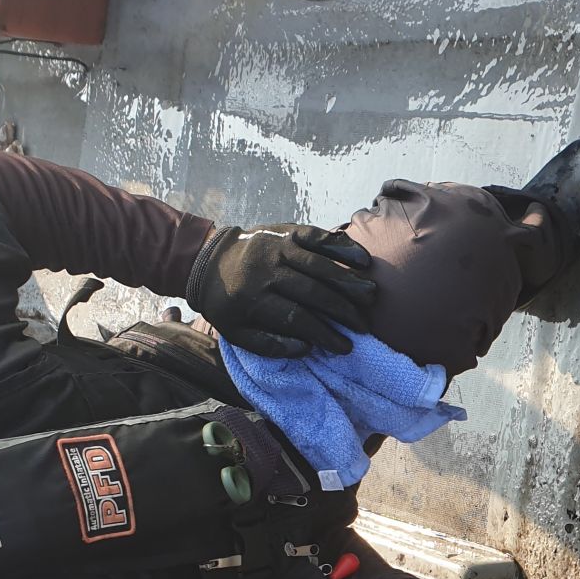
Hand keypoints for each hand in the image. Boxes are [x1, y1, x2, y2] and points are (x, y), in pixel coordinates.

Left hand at [187, 223, 376, 357]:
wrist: (208, 260)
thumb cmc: (229, 304)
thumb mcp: (237, 332)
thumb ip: (269, 346)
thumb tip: (306, 347)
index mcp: (252, 299)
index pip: (296, 318)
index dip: (324, 334)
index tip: (345, 347)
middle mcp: (267, 270)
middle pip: (312, 291)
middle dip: (342, 310)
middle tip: (365, 325)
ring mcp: (278, 247)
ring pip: (319, 264)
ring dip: (348, 280)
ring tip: (372, 295)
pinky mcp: (286, 231)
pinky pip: (318, 237)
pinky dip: (341, 246)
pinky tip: (363, 259)